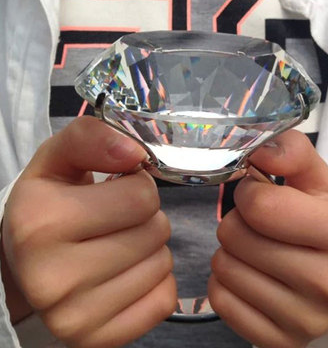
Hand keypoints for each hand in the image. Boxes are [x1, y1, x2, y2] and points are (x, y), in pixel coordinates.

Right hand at [2, 116, 175, 347]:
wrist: (26, 265)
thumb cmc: (49, 206)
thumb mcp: (59, 160)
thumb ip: (92, 138)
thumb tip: (135, 152)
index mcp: (41, 224)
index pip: (141, 196)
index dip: (136, 187)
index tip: (114, 192)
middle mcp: (52, 278)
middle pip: (156, 231)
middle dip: (145, 218)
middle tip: (117, 220)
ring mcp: (75, 318)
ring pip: (163, 265)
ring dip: (150, 248)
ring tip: (118, 244)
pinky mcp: (98, 340)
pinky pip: (164, 300)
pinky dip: (154, 281)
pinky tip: (126, 272)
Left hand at [208, 130, 327, 347]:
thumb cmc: (324, 220)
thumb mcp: (316, 179)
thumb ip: (291, 152)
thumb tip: (258, 150)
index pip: (261, 207)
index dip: (249, 192)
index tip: (259, 194)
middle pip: (235, 237)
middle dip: (237, 222)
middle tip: (257, 225)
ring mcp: (305, 321)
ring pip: (223, 268)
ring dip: (230, 251)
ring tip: (255, 249)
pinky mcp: (280, 342)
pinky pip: (220, 300)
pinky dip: (226, 282)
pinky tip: (250, 274)